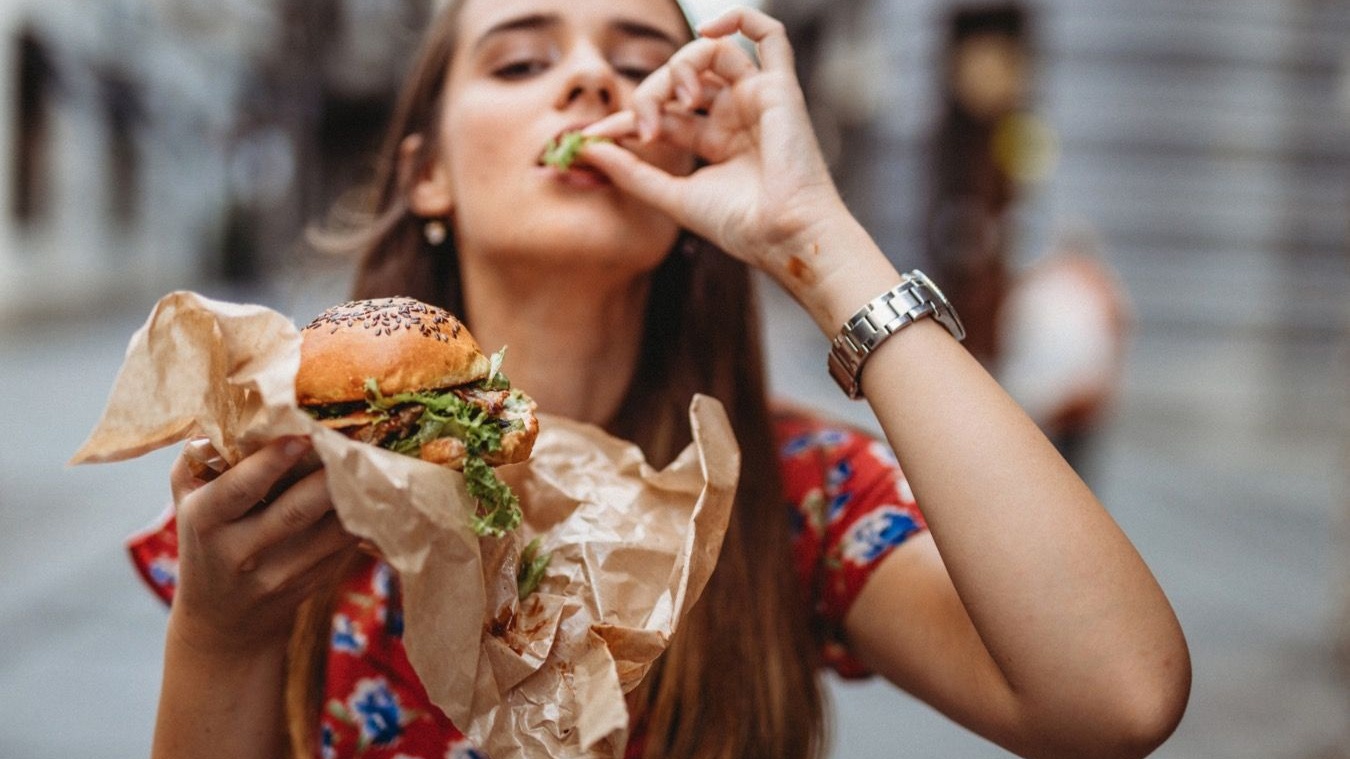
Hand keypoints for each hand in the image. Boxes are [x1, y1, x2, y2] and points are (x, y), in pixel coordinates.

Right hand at [168, 437, 355, 657]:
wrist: (222, 620)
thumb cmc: (206, 538)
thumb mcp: (187, 501)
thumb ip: (199, 459)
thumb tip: (231, 412)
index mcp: (204, 521)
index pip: (238, 490)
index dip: (270, 464)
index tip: (301, 436)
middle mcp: (241, 553)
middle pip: (294, 512)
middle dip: (325, 478)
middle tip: (351, 441)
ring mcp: (280, 574)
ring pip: (330, 532)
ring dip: (355, 497)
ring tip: (374, 460)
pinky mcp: (313, 583)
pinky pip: (345, 545)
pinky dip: (363, 518)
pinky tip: (377, 490)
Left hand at [582, 7, 847, 276]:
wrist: (783, 235)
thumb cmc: (739, 226)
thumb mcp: (672, 197)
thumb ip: (630, 172)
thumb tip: (585, 146)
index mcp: (715, 143)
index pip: (662, 112)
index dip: (627, 117)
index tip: (596, 135)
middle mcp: (736, 117)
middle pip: (681, 80)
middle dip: (652, 94)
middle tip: (646, 128)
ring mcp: (757, 100)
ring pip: (712, 54)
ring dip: (683, 65)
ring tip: (680, 99)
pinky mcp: (781, 89)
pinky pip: (769, 36)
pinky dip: (740, 19)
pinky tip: (708, 31)